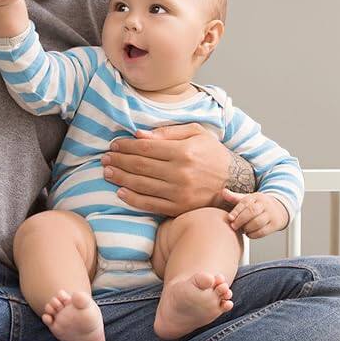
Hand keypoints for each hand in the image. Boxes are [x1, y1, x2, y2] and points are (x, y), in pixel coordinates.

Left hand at [102, 124, 232, 216]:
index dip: (126, 147)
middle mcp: (180, 173)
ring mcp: (179, 192)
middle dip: (119, 161)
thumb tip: (140, 135)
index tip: (114, 145)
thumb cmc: (212, 154)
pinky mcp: (178, 208)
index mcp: (184, 151)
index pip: (146, 148)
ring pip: (141, 185)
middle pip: (140, 166)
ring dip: (121, 178)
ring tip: (107, 173)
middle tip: (105, 159)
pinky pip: (150, 204)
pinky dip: (132, 199)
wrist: (234, 182)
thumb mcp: (197, 133)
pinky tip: (121, 192)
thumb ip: (168, 132)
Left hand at [227, 193, 289, 238]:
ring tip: (243, 229)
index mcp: (256, 197)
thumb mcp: (248, 199)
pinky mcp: (275, 224)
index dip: (236, 211)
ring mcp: (270, 214)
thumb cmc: (259, 205)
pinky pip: (263, 231)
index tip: (230, 218)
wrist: (279, 209)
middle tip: (234, 226)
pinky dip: (254, 234)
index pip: (245, 202)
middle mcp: (264, 204)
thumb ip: (234, 197)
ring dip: (247, 228)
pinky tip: (249, 233)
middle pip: (252, 211)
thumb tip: (223, 192)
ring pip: (258, 222)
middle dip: (241, 220)